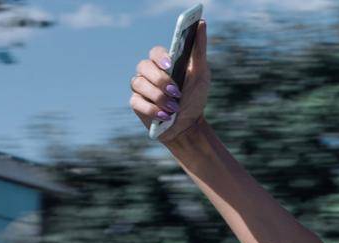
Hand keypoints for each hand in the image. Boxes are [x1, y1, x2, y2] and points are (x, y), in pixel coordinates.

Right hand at [128, 20, 210, 141]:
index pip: (155, 52)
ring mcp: (141, 87)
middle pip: (144, 67)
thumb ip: (199, 50)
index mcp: (163, 63)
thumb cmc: (195, 96)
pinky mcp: (136, 104)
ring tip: (174, 108)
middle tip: (176, 92)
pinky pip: (137, 102)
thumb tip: (201, 22)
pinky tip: (165, 116)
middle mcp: (149, 72)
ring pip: (139, 84)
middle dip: (160, 80)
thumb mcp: (201, 74)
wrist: (190, 124)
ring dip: (159, 97)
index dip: (160, 57)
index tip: (170, 65)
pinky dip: (152, 109)